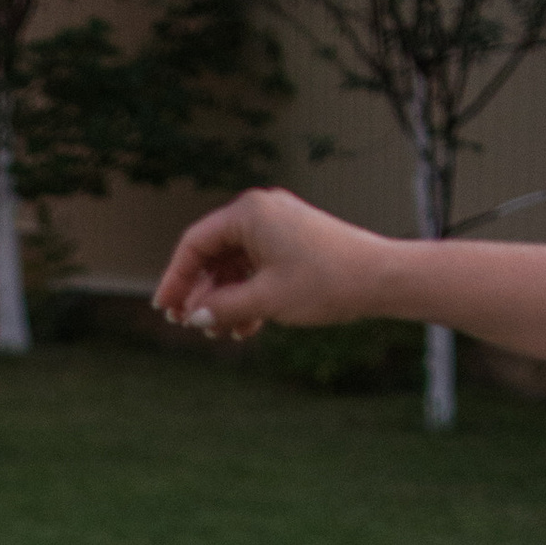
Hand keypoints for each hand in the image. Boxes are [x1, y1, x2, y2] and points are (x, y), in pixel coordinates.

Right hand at [154, 188, 403, 340]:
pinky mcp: (294, 242)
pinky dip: (248, 294)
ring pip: (236, 264)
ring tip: (220, 332)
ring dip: (225, 299)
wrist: (381, 277)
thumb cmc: (325, 282)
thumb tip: (193, 316)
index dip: (175, 278)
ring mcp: (279, 226)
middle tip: (189, 324)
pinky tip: (246, 326)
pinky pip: (258, 267)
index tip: (164, 308)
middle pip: (214, 253)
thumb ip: (222, 307)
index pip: (195, 243)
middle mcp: (261, 212)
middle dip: (201, 292)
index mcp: (249, 213)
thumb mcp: (265, 300)